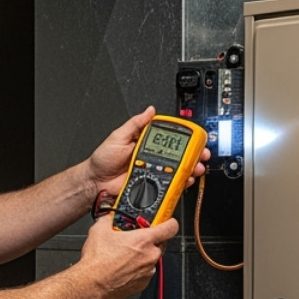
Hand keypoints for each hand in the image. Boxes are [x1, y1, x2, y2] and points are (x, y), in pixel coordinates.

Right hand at [77, 213, 178, 298]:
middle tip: (135, 239)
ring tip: (124, 256)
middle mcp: (150, 256)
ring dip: (142, 256)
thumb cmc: (97, 261)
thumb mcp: (99, 230)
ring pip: (151, 259)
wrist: (91, 283)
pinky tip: (123, 267)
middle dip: (149, 240)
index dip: (169, 222)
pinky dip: (137, 269)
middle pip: (160, 243)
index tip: (166, 221)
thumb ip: (108, 220)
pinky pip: (145, 272)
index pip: (170, 227)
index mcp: (144, 240)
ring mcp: (148, 271)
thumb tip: (108, 218)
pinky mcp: (143, 283)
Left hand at [86, 106, 208, 203]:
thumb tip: (149, 111)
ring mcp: (154, 172)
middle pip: (179, 155)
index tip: (195, 138)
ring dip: (191, 169)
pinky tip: (186, 179)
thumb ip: (135, 124)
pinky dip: (180, 183)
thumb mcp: (118, 136)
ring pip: (178, 171)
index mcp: (146, 143)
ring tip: (196, 167)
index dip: (184, 138)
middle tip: (201, 153)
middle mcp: (153, 157)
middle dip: (194, 154)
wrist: (96, 182)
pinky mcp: (153, 186)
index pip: (170, 138)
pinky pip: (170, 186)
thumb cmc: (103, 160)